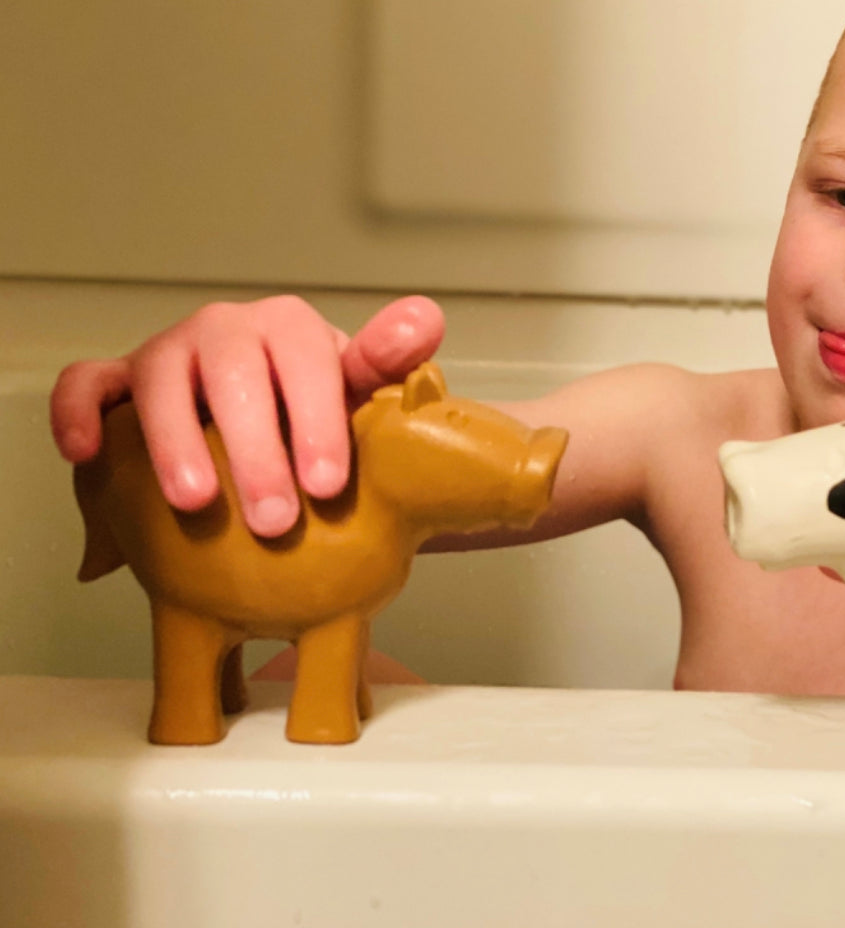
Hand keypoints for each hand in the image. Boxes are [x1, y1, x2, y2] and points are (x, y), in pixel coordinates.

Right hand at [50, 295, 444, 535]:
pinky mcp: (123, 382)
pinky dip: (79, 413)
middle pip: (235, 374)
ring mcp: (173, 353)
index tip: (329, 486)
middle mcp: (230, 330)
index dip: (317, 422)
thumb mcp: (366, 395)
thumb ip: (393, 362)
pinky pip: (88, 385)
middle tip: (277, 520)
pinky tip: (85, 455)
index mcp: (293, 330)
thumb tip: (425, 318)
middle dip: (255, 450)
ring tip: (195, 502)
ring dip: (174, 440)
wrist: (281, 431)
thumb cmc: (323, 417)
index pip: (307, 363)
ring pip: (160, 379)